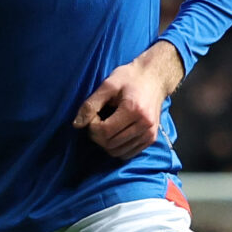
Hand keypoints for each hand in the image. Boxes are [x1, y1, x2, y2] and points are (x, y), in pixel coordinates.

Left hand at [73, 43, 184, 158]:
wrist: (155, 77)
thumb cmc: (130, 78)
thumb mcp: (108, 85)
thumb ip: (91, 104)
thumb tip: (76, 124)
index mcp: (134, 110)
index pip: (104, 132)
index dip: (92, 127)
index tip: (93, 115)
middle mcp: (144, 125)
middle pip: (110, 144)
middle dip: (98, 135)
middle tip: (98, 120)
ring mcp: (149, 134)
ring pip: (118, 152)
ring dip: (106, 143)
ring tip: (107, 125)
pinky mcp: (151, 139)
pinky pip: (128, 154)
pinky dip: (117, 147)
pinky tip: (116, 133)